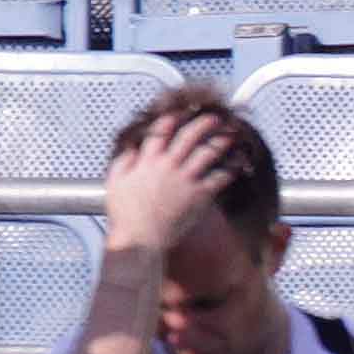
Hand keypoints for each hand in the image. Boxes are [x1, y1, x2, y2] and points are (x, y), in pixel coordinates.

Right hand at [104, 108, 243, 248]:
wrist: (140, 240)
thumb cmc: (126, 216)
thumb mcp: (115, 182)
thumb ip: (123, 161)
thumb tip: (132, 149)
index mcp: (147, 160)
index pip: (161, 130)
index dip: (173, 118)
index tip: (182, 113)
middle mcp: (168, 166)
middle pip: (189, 136)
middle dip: (204, 124)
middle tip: (214, 118)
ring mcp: (185, 180)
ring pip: (207, 153)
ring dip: (221, 141)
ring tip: (231, 135)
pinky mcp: (198, 196)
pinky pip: (218, 177)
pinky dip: (230, 168)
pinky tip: (238, 163)